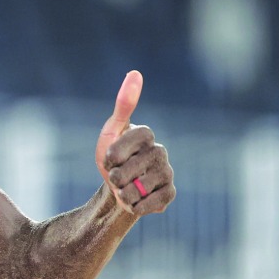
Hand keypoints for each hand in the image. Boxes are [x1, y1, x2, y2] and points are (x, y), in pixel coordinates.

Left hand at [95, 70, 175, 213]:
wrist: (118, 188)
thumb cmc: (113, 156)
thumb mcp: (111, 130)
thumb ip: (124, 104)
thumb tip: (136, 72)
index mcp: (146, 133)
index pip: (117, 149)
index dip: (108, 157)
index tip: (110, 156)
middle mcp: (161, 151)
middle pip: (123, 172)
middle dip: (112, 178)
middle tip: (117, 174)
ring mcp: (168, 173)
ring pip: (134, 190)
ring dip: (122, 193)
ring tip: (126, 187)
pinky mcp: (170, 194)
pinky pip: (147, 204)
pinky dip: (134, 206)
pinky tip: (136, 199)